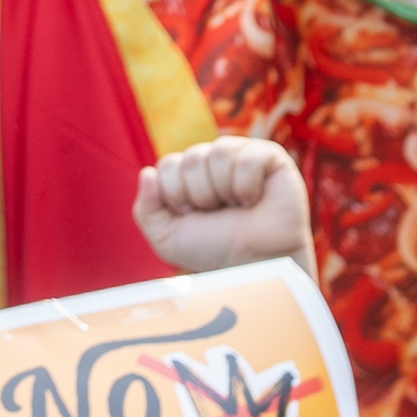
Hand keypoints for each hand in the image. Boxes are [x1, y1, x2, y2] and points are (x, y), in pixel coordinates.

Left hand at [136, 137, 308, 273]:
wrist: (253, 264)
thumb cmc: (214, 250)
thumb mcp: (168, 238)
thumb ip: (146, 209)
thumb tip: (146, 172)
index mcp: (188, 174)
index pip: (168, 165)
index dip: (176, 194)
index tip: (191, 215)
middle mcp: (213, 160)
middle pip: (192, 158)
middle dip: (200, 195)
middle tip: (216, 213)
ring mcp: (242, 155)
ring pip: (219, 152)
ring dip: (224, 190)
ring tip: (237, 206)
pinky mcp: (270, 156)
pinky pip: (248, 157)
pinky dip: (248, 186)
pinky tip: (254, 199)